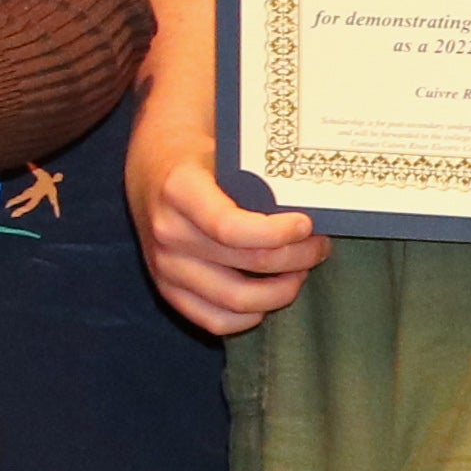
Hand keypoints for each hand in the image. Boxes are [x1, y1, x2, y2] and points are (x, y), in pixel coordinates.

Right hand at [132, 104, 326, 334]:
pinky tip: (268, 298)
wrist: (151, 167)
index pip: (231, 227)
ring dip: (281, 290)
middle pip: (248, 262)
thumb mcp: (220, 150)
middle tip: (319, 245)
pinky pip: (214, 321)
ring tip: (299, 271)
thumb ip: (257, 176)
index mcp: (179, 190)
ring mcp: (164, 265)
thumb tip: (315, 199)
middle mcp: (168, 232)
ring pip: (237, 300)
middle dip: (298, 257)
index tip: (307, 226)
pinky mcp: (166, 289)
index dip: (278, 233)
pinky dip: (250, 317)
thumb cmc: (198, 157)